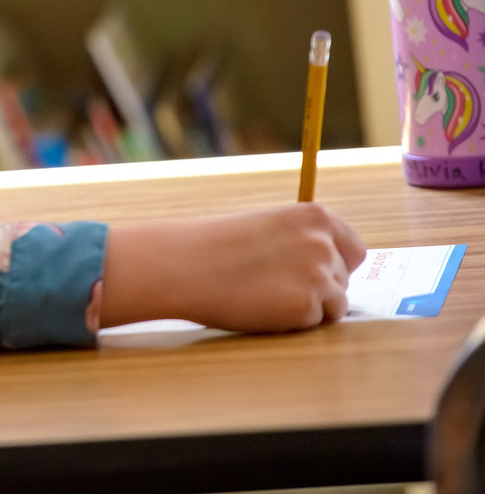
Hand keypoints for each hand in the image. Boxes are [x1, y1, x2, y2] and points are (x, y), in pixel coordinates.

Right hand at [99, 203, 365, 332]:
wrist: (186, 265)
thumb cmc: (219, 246)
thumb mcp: (269, 227)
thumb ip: (303, 240)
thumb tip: (331, 266)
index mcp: (315, 216)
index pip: (354, 248)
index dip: (336, 262)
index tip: (314, 270)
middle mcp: (324, 243)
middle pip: (344, 278)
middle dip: (319, 286)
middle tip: (277, 283)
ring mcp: (319, 276)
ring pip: (335, 304)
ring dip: (309, 305)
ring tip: (268, 293)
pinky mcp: (306, 307)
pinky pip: (315, 323)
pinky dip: (295, 321)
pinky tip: (265, 306)